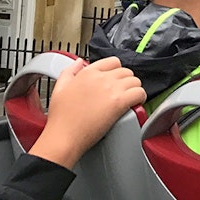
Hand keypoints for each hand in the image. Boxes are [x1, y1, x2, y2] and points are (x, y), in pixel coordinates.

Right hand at [29, 57, 144, 169]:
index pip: (113, 62)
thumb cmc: (61, 118)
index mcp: (88, 73)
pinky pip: (140, 93)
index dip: (116, 71)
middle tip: (121, 93)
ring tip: (128, 99)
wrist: (63, 137)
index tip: (115, 81)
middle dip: (126, 82)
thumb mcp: (59, 89)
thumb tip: (78, 62)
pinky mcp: (119, 102)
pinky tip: (134, 104)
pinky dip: (140, 98)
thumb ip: (69, 72)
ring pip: (135, 81)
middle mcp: (101, 78)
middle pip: (126, 72)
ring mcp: (111, 89)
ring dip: (134, 89)